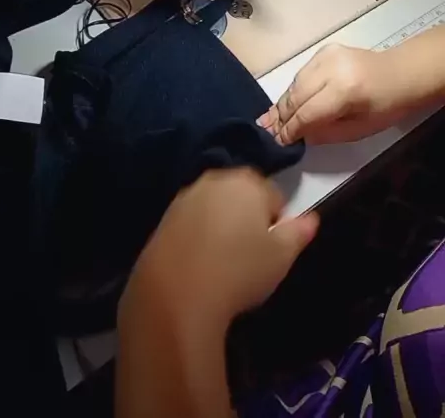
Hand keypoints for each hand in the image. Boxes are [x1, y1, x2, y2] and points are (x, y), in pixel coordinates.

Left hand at [121, 169, 317, 328]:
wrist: (176, 294)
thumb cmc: (239, 270)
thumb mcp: (282, 256)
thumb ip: (299, 231)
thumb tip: (310, 219)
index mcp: (247, 181)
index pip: (274, 197)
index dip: (277, 224)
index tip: (271, 250)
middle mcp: (214, 180)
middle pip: (242, 197)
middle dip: (248, 219)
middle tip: (250, 255)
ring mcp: (185, 198)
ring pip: (215, 209)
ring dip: (222, 226)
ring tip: (224, 263)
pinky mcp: (164, 219)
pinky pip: (192, 223)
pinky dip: (198, 236)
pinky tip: (200, 265)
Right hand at [258, 43, 421, 146]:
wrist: (401, 73)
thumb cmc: (386, 106)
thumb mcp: (359, 129)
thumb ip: (326, 133)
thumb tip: (298, 136)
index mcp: (344, 90)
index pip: (306, 113)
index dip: (290, 129)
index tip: (276, 141)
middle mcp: (331, 68)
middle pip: (296, 96)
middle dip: (281, 116)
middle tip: (265, 131)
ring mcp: (326, 55)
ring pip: (295, 84)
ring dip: (283, 103)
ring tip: (269, 120)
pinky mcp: (324, 50)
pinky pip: (302, 74)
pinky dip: (294, 89)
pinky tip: (286, 103)